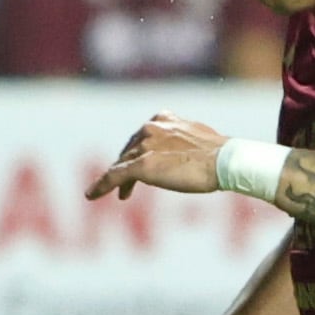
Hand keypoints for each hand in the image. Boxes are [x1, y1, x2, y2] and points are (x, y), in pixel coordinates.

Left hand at [92, 114, 231, 200]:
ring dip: (116, 180)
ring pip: (122, 164)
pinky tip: (91, 195)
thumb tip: (187, 151)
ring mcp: (145, 146)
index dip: (139, 153)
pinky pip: (115, 176)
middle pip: (130, 150)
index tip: (139, 164)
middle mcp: (150, 128)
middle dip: (127, 166)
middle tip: (126, 186)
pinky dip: (101, 186)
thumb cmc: (219, 154)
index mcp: (163, 119)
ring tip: (121, 196)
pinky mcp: (141, 165)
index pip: (143, 137)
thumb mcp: (199, 139)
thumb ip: (183, 140)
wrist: (223, 161)